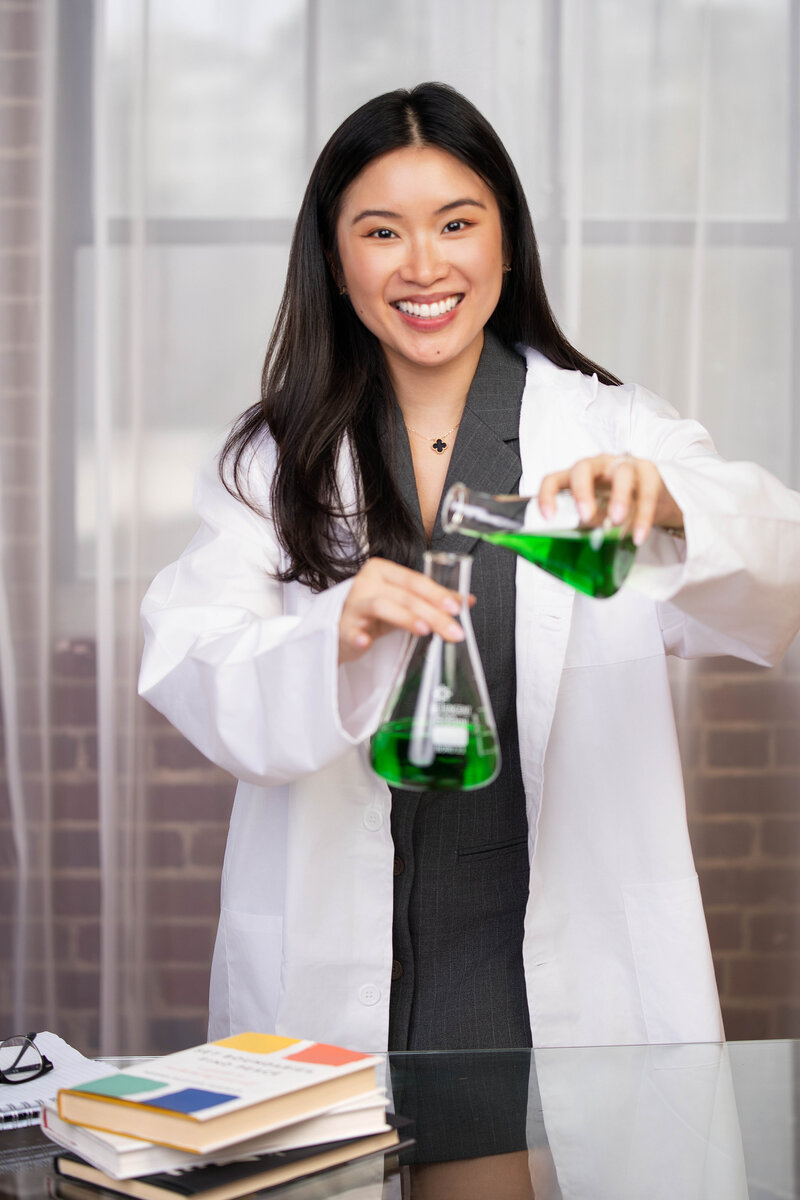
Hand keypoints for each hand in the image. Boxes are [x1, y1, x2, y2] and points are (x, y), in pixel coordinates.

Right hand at [339, 557, 467, 663]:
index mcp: (383, 572)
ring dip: (405, 617)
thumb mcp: (404, 603)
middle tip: (452, 630)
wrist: (338, 630)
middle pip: (404, 595)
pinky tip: (366, 642)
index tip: (457, 608)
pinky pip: (349, 631)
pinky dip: (357, 636)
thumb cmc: (372, 614)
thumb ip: (433, 599)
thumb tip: (467, 600)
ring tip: (424, 631)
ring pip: (381, 606)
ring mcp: (351, 605)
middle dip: (432, 613)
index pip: (415, 580)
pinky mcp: (340, 628)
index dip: (437, 593)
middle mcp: (366, 583)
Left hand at [537, 454, 683, 545]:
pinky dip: (643, 516)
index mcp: (577, 477)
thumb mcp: (596, 515)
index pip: (555, 479)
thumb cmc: (615, 504)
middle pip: (584, 468)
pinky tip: (638, 536)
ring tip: (618, 522)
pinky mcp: (650, 473)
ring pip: (622, 473)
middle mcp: (599, 466)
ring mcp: (625, 466)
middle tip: (585, 516)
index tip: (548, 517)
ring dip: (619, 498)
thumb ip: (587, 526)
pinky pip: (647, 492)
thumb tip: (579, 548)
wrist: (653, 498)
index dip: (547, 495)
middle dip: (583, 492)